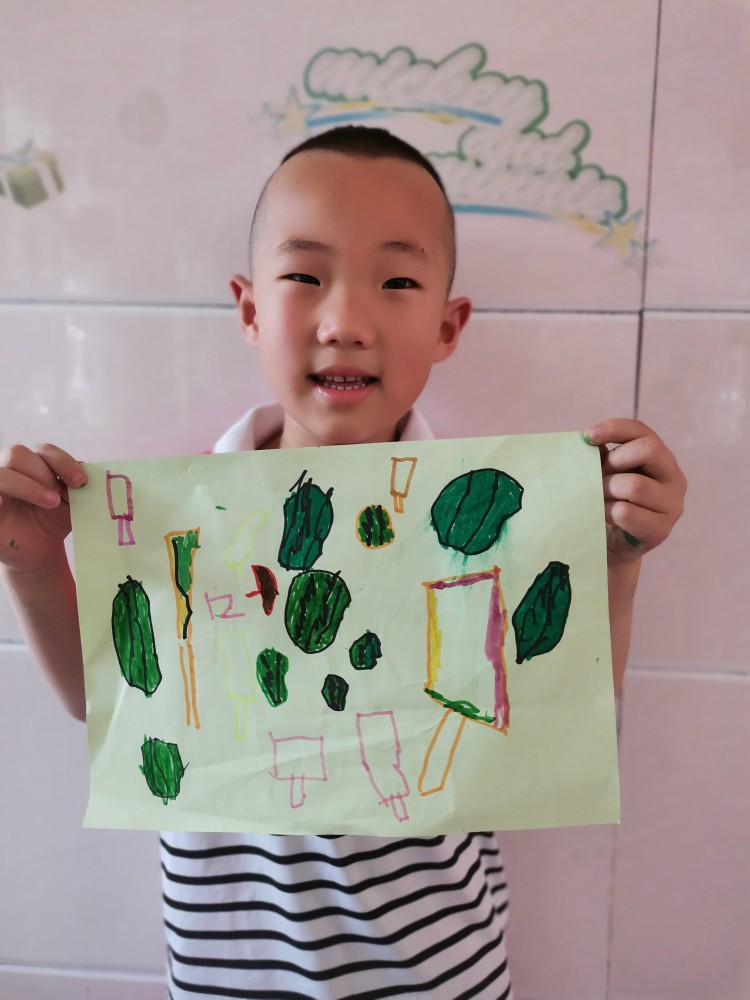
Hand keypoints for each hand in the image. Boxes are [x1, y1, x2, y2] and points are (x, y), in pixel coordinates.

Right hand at [0, 444, 86, 574]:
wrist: (39, 551)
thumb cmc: (53, 521)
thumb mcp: (70, 502)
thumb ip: (76, 486)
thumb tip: (92, 473)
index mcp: (32, 462)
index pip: (44, 450)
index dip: (63, 461)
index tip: (81, 481)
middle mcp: (10, 470)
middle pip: (19, 454)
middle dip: (44, 473)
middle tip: (61, 496)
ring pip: (3, 474)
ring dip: (29, 486)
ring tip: (51, 502)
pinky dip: (3, 498)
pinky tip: (12, 506)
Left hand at [583, 418, 686, 565]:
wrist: (613, 544)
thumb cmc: (610, 502)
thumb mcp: (607, 474)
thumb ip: (603, 456)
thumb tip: (590, 441)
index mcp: (661, 458)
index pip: (642, 431)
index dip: (614, 428)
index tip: (588, 436)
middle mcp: (674, 478)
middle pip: (648, 450)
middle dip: (615, 460)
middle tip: (598, 476)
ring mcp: (672, 505)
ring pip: (635, 484)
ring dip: (608, 489)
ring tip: (598, 498)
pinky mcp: (661, 529)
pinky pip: (627, 512)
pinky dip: (608, 511)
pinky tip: (604, 515)